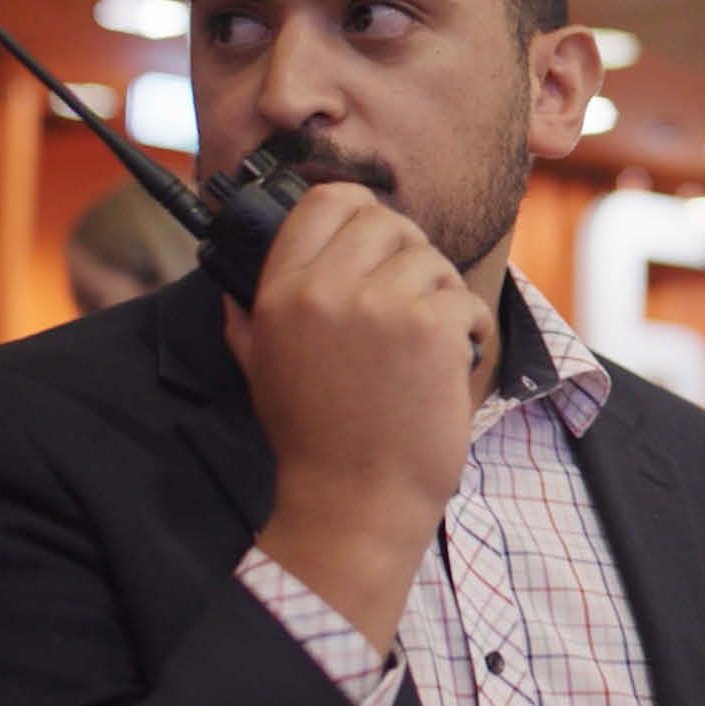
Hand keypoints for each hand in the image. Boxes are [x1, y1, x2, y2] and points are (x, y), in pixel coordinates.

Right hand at [223, 181, 489, 650]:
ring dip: (442, 296)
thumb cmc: (313, 441)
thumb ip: (248, 316)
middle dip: (410, 255)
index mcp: (280, 293)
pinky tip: (453, 363)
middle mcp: (323, 290)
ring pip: (432, 260)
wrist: (353, 503)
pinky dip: (471, 329)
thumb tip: (233, 280)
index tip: (377, 239)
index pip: (324, 202)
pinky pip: (465, 300)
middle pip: (387, 221)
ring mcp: (379, 306)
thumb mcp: (260, 369)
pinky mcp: (429, 329)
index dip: (360, 210)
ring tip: (429, 344)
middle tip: (413, 300)